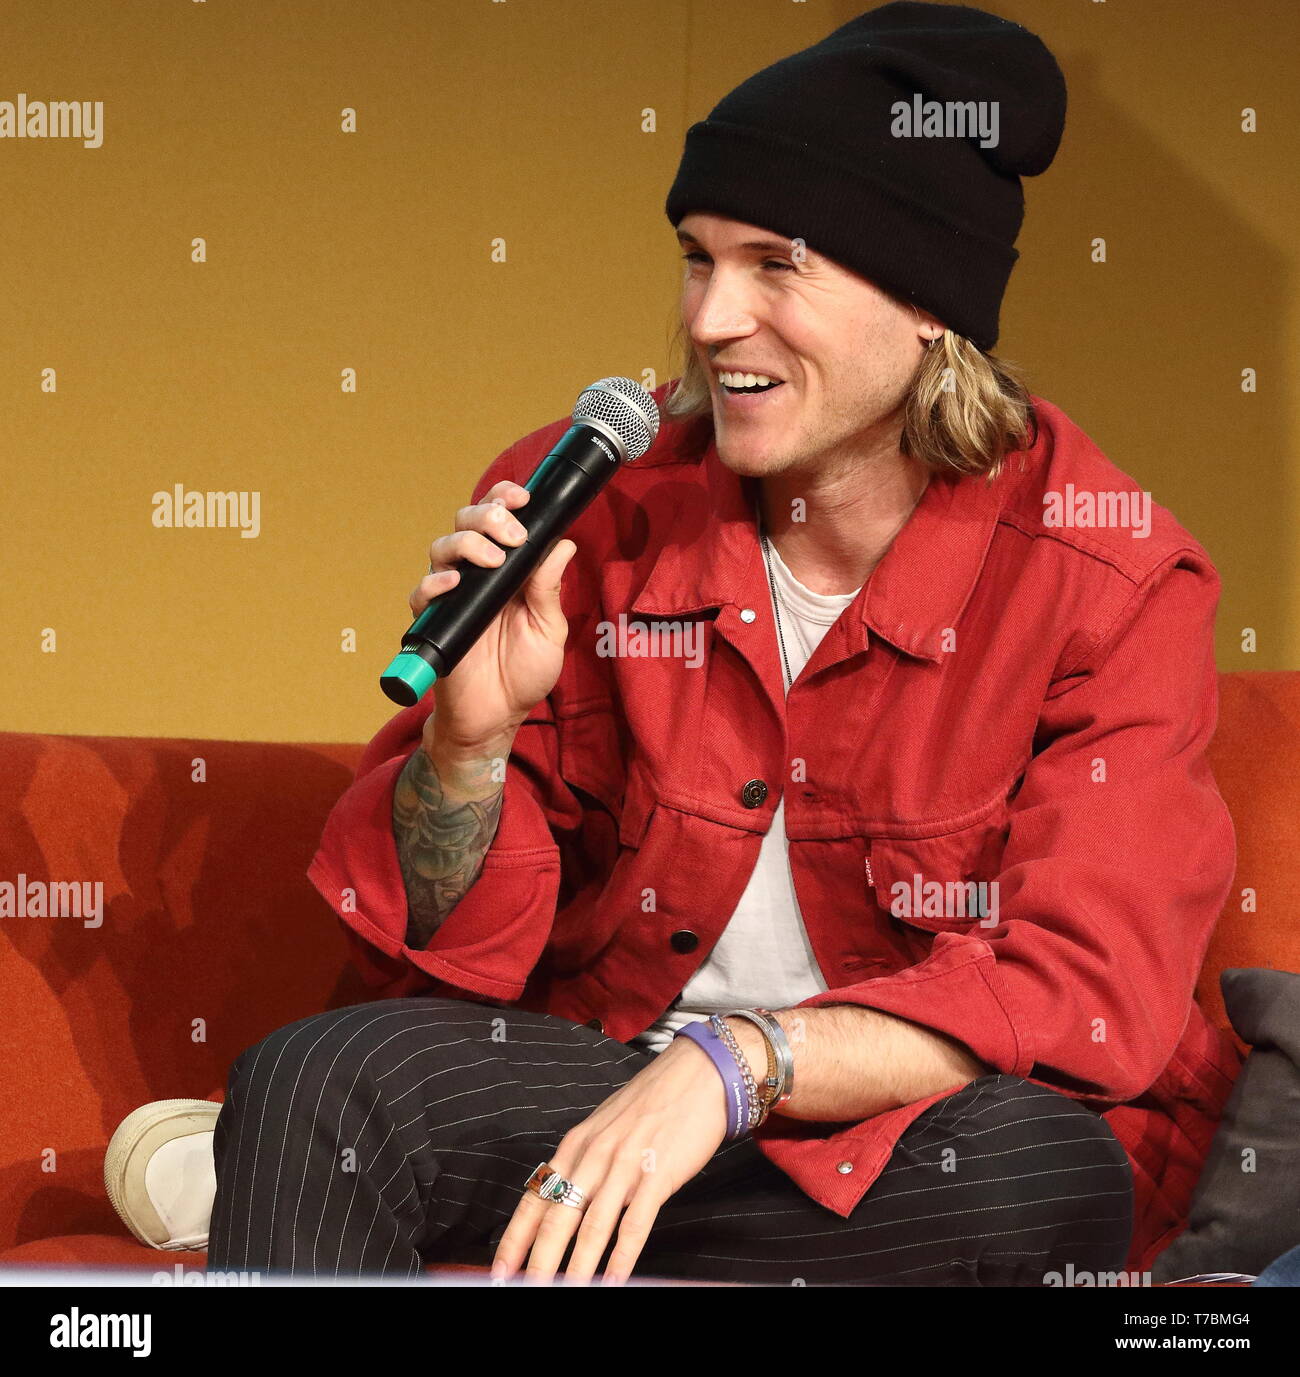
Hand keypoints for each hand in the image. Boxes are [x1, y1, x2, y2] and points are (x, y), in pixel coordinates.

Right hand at [410, 480, 576, 752]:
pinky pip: (422, 592)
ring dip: (467, 543)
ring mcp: (452, 596)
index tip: (522, 498)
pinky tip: (456, 583)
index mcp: (507, 570)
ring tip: (493, 560)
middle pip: (466, 522)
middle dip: (488, 515)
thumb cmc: (524, 674)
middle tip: (513, 535)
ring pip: (442, 547)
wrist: (498, 717)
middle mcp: (476, 575)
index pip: (498, 519)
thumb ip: (550, 587)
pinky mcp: (433, 621)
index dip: (505, 499)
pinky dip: (437, 582)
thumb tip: (563, 543)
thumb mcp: (549, 629)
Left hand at [490, 1035, 729, 1285]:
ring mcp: (626, 1165)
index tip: (499, 1268)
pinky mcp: (658, 1175)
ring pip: (591, 1227)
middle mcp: (594, 1155)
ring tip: (566, 1293)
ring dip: (576, 1269)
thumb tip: (562, 1195)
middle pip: (557, 1219)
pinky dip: (621, 1258)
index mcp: (577, 1144)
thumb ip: (584, 1160)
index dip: (515, 1238)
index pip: (536, 1198)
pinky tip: (613, 1280)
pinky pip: (635, 1224)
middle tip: (526, 1290)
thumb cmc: (653, 1100)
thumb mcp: (606, 1124)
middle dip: (538, 1263)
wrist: (698, 1072)